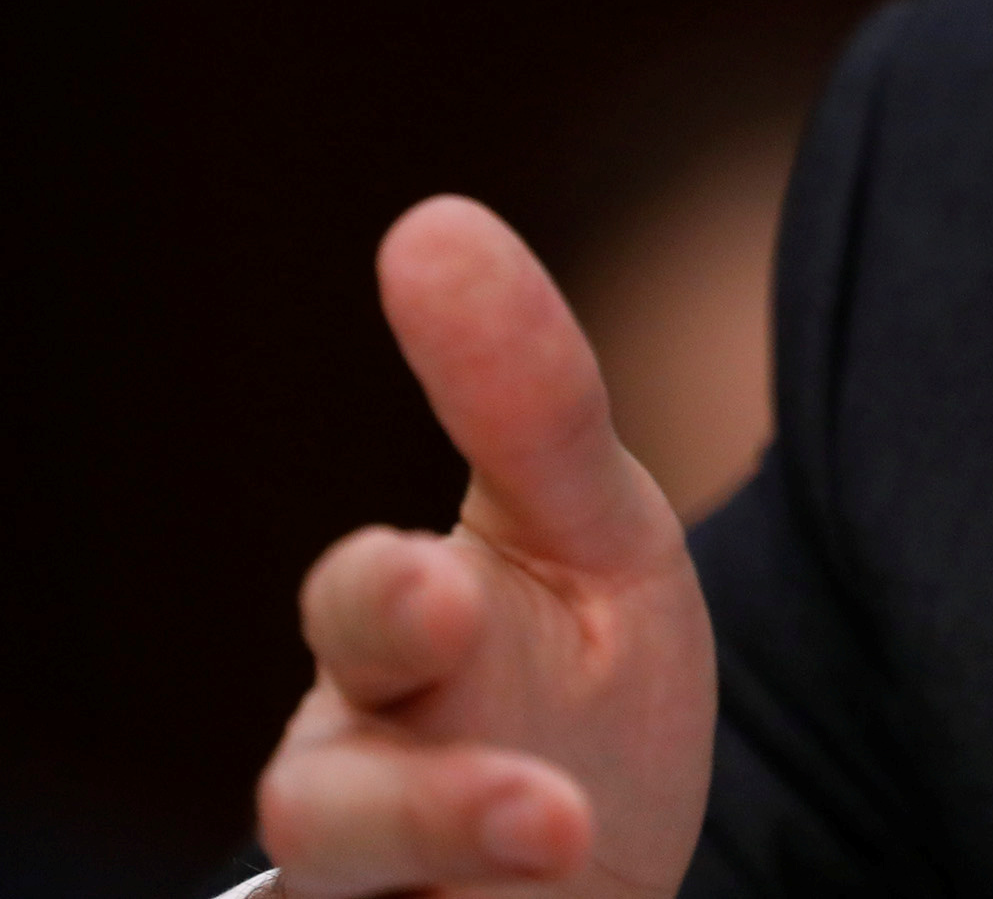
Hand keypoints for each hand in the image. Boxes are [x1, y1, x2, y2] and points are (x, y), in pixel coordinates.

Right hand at [257, 197, 716, 895]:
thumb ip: (526, 395)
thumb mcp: (589, 522)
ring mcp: (396, 891)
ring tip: (563, 840)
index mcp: (399, 645)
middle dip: (411, 796)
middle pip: (330, 810)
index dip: (388, 602)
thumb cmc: (573, 660)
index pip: (364, 614)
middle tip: (509, 774)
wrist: (604, 847)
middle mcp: (366, 781)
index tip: (445, 583)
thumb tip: (429, 220)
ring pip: (369, 898)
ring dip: (456, 871)